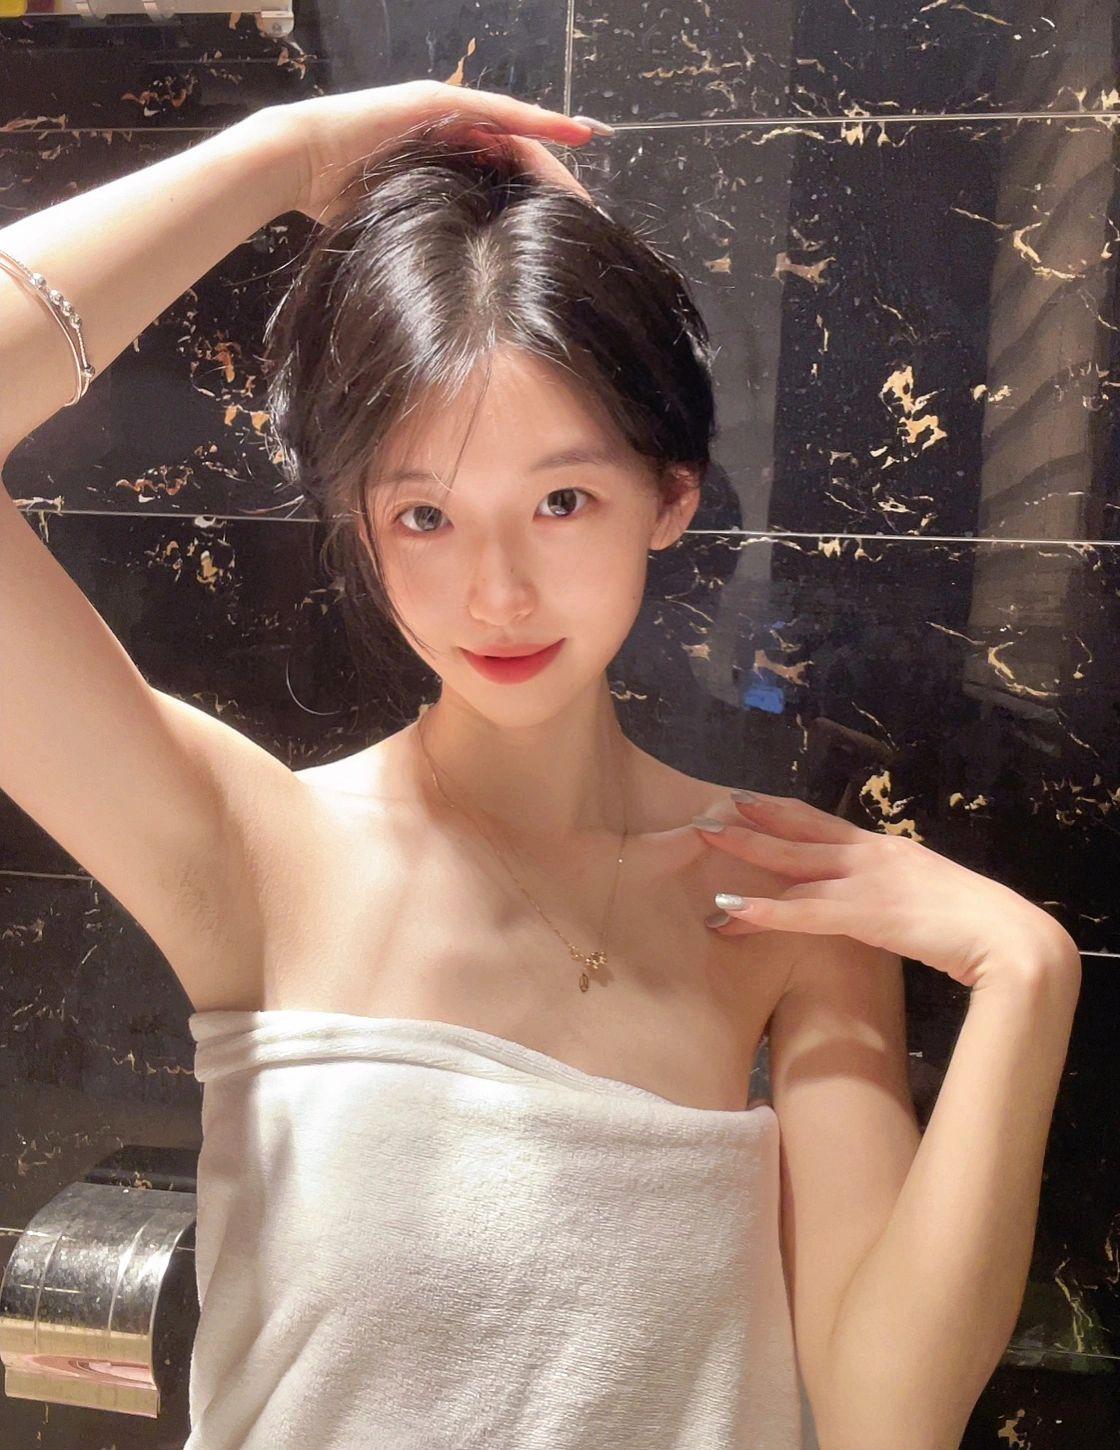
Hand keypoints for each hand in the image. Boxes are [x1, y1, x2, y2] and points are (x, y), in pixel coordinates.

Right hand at [258, 79, 600, 227]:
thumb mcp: (402, 227)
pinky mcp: (434, 102)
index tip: (570, 221)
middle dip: (553, 169)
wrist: (299, 163)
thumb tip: (458, 296)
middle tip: (589, 192)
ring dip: (552, 134)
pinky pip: (491, 110)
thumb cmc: (338, 203)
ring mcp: (443, 114)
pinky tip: (560, 125)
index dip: (537, 195)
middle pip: (515, 150)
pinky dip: (527, 117)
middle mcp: (449, 135)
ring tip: (588, 140)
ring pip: (510, 124)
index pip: (502, 178)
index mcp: (444, 166)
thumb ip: (432, 242)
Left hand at [693, 792, 1080, 990]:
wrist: (1009, 939)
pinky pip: (802, 911)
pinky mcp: (865, 915)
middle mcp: (871, 855)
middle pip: (799, 830)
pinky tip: (729, 911)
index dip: (782, 810)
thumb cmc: (975, 924)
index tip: (746, 799)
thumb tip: (875, 900)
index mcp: (885, 849)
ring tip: (704, 840)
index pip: (823, 822)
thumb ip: (895, 890)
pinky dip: (762, 911)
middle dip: (752, 820)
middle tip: (710, 808)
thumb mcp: (926, 894)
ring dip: (745, 852)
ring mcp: (866, 882)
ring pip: (792, 863)